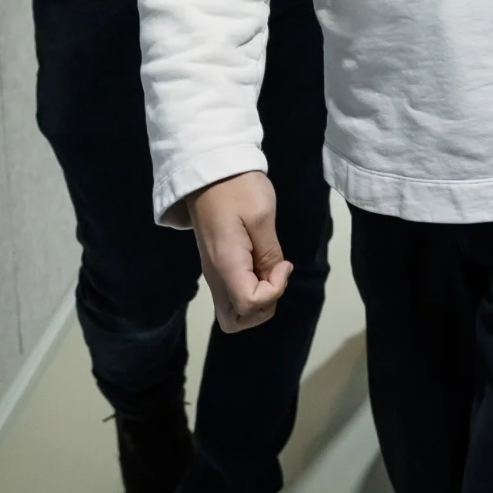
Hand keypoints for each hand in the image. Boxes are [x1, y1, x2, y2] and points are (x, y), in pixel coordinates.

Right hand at [188, 171, 288, 331]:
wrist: (209, 171)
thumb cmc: (238, 188)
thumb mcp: (262, 215)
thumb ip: (270, 252)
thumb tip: (277, 276)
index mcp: (226, 264)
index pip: (249, 305)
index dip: (274, 291)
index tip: (283, 264)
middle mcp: (215, 276)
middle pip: (235, 321)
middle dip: (263, 308)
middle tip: (276, 276)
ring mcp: (213, 273)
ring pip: (232, 312)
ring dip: (257, 302)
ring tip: (270, 271)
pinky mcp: (216, 265)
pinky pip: (231, 294)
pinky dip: (250, 291)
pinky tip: (261, 265)